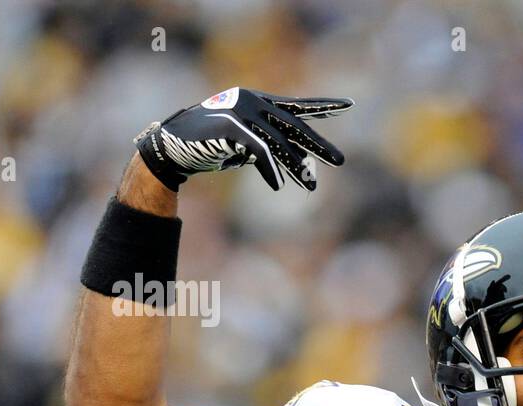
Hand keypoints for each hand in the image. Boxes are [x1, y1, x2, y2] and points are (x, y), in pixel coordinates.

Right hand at [133, 87, 351, 192]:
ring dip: (296, 167)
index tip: (349, 105)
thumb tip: (308, 166)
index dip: (323, 106)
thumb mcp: (251, 147)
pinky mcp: (229, 126)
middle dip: (318, 145)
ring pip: (279, 142)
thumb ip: (277, 149)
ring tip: (310, 186)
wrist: (173, 147)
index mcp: (261, 103)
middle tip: (340, 161)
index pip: (298, 106)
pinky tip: (277, 185)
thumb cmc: (214, 146)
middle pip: (294, 125)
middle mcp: (254, 102)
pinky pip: (259, 151)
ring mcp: (241, 112)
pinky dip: (270, 169)